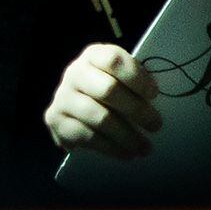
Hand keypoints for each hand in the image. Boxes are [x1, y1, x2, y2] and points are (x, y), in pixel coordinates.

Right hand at [44, 43, 162, 159]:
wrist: (76, 105)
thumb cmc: (109, 90)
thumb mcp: (121, 78)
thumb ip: (136, 84)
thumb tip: (154, 105)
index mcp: (93, 56)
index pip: (113, 60)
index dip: (136, 77)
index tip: (154, 95)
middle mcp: (74, 72)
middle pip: (108, 90)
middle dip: (137, 110)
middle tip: (156, 126)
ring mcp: (62, 96)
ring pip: (98, 117)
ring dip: (126, 136)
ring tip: (144, 147)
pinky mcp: (54, 119)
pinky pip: (86, 136)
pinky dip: (110, 147)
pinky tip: (125, 153)